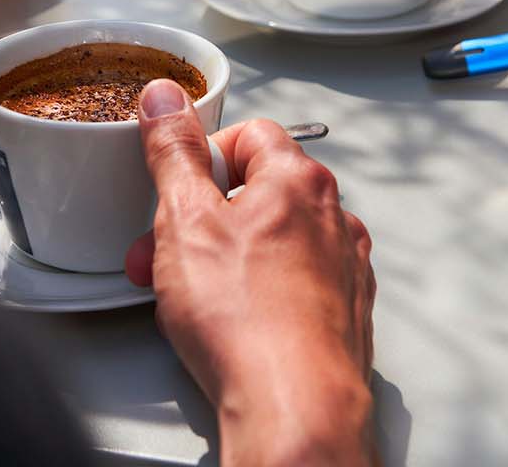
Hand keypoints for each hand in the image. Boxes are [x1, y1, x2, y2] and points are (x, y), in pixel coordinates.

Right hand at [126, 80, 376, 465]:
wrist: (294, 407)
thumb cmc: (247, 320)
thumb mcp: (185, 219)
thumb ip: (173, 152)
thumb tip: (166, 101)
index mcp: (299, 180)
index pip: (250, 134)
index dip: (205, 156)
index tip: (177, 183)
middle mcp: (332, 218)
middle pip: (257, 192)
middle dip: (201, 220)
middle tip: (164, 252)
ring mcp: (343, 268)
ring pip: (271, 243)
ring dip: (224, 259)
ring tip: (187, 296)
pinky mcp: (343, 314)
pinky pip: (291, 286)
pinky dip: (257, 294)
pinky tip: (228, 323)